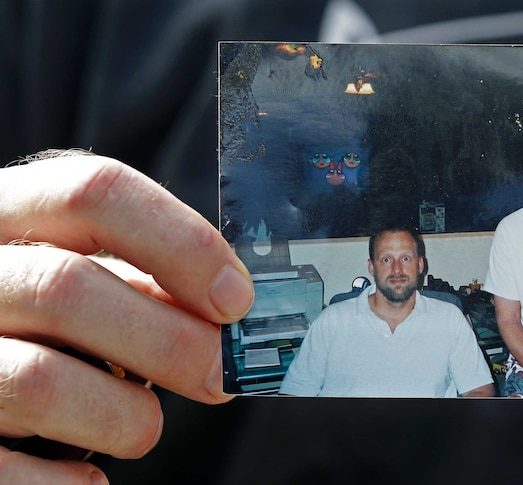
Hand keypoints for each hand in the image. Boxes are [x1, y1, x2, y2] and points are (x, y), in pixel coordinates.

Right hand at [0, 154, 253, 483]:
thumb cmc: (39, 322)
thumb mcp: (81, 277)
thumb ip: (143, 284)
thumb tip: (233, 315)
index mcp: (11, 214)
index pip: (97, 193)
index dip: (183, 244)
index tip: (236, 299)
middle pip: (68, 288)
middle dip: (170, 341)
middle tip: (220, 376)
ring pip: (42, 381)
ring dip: (126, 416)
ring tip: (141, 425)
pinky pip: (9, 469)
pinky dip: (71, 482)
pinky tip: (89, 478)